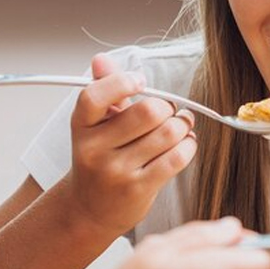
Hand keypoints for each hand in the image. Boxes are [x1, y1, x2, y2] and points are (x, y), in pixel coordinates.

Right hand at [62, 53, 196, 234]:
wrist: (89, 210)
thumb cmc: (98, 160)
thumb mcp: (95, 126)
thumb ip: (104, 92)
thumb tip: (101, 59)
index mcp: (81, 126)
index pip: (94, 95)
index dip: (122, 82)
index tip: (141, 81)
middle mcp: (94, 149)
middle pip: (147, 112)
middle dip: (167, 107)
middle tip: (170, 110)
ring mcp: (116, 171)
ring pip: (167, 134)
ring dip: (183, 126)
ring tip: (182, 125)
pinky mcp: (138, 190)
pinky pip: (176, 158)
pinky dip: (188, 146)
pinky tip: (185, 143)